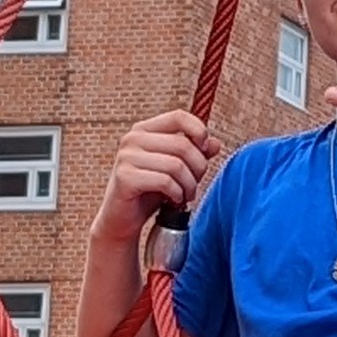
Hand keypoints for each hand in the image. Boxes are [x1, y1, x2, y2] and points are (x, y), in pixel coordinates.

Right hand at [93, 110, 223, 239]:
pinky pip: (165, 181)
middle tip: (194, 184)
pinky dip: (176, 194)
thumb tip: (215, 144)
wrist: (121, 220)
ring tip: (186, 195)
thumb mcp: (175, 170)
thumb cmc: (148, 192)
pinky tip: (174, 200)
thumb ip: (194, 154)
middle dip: (197, 168)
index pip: (179, 116)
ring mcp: (127, 157)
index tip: (205, 151)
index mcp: (144, 130)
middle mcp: (133, 139)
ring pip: (176, 165)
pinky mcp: (125, 177)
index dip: (199, 131)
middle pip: (182, 144)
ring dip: (188, 185)